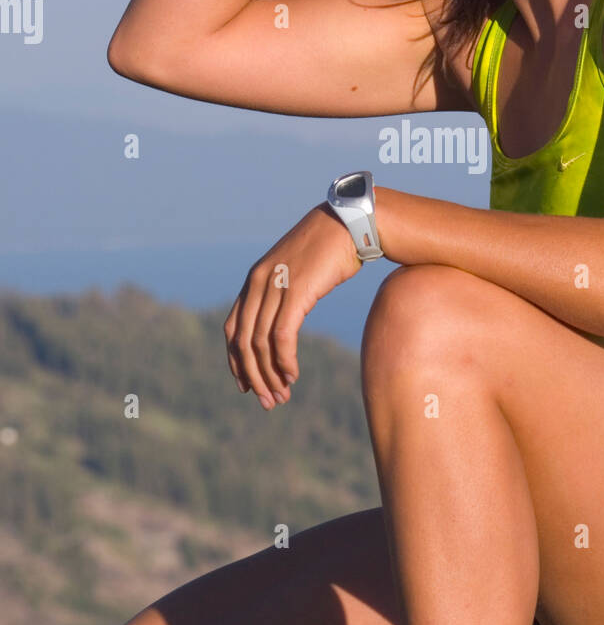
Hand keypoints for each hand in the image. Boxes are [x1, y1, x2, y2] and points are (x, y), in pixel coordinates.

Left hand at [224, 203, 361, 408]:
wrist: (350, 222)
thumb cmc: (329, 248)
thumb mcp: (298, 270)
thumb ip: (284, 291)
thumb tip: (283, 317)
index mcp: (254, 279)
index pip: (232, 328)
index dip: (235, 361)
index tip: (247, 385)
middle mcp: (258, 282)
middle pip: (243, 342)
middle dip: (253, 376)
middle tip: (268, 401)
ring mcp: (276, 285)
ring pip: (261, 343)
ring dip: (270, 375)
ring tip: (282, 394)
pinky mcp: (296, 291)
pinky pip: (282, 336)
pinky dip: (284, 360)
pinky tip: (293, 375)